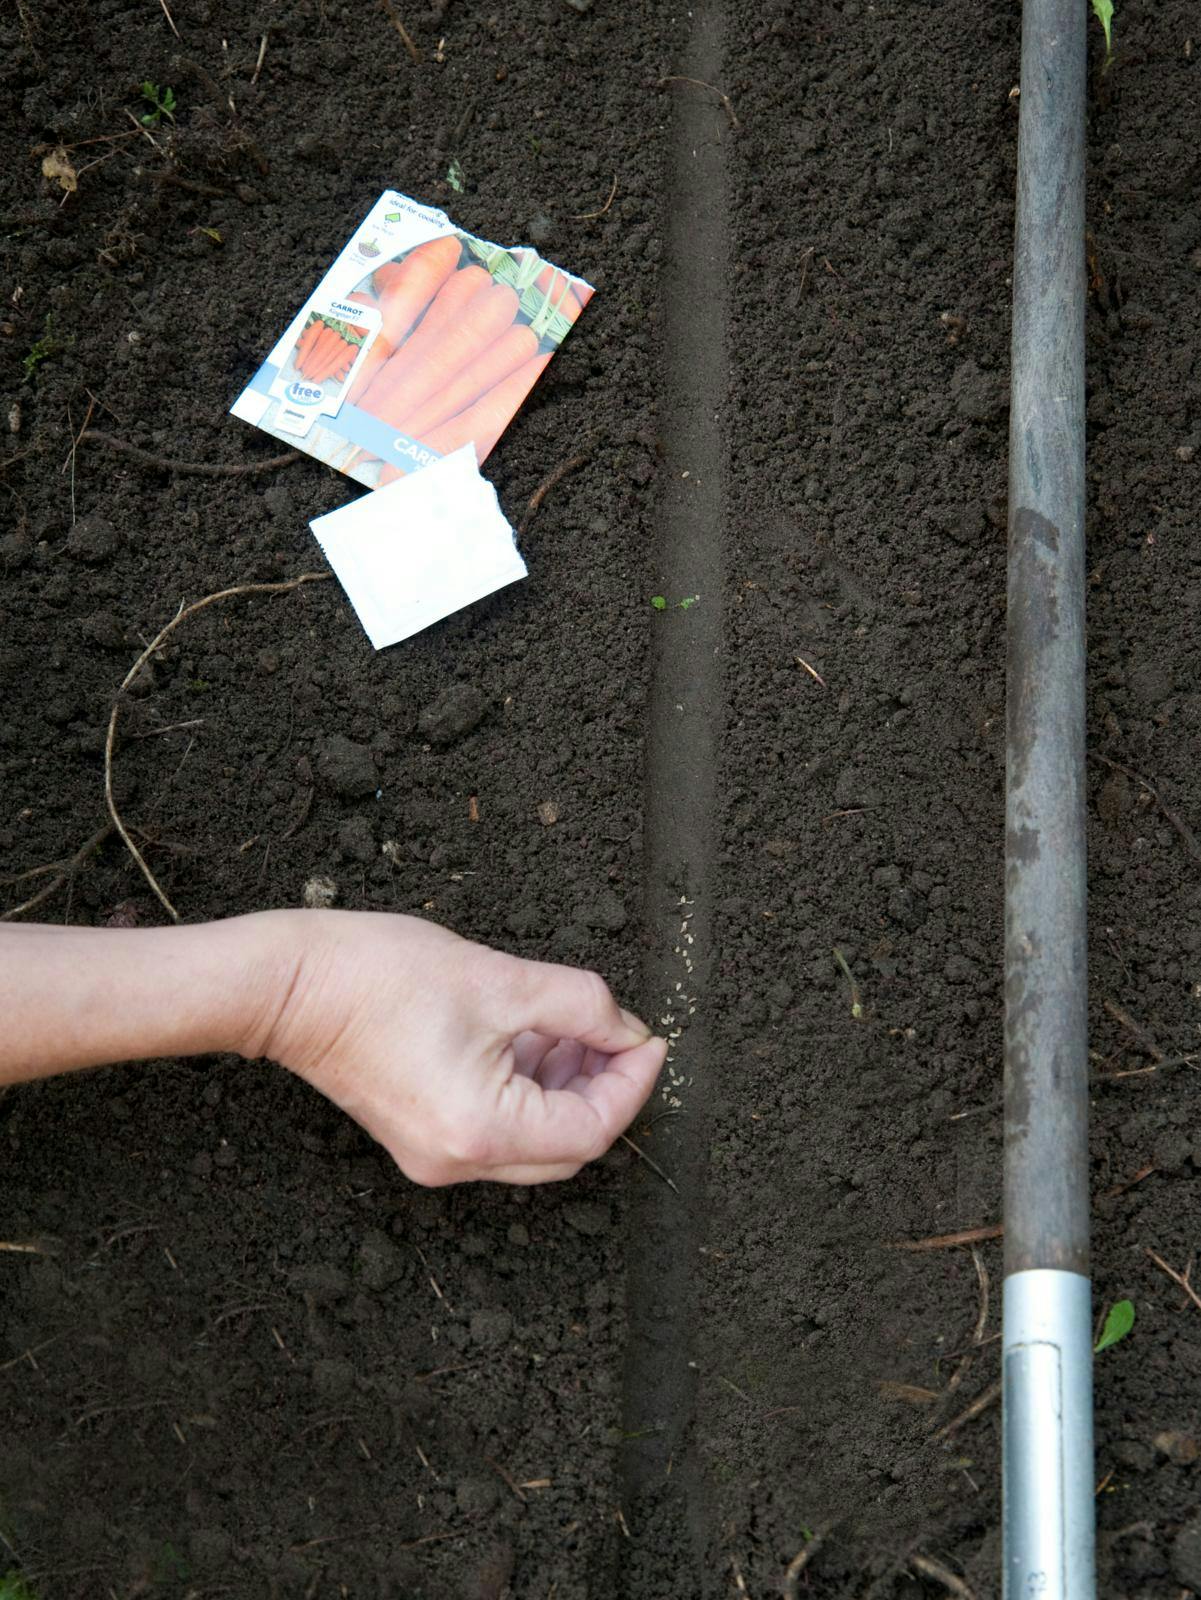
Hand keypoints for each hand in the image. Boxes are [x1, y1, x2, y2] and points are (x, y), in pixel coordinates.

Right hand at [254, 910, 667, 1185]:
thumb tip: (628, 1029)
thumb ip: (582, 1006)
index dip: (632, 1083)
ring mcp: (436, 1155)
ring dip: (566, 1086)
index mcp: (482, 1132)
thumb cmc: (380, 976)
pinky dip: (528, 1089)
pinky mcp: (422, 1136)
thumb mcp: (502, 980)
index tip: (649, 1039)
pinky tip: (534, 1037)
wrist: (291, 985)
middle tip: (618, 1033)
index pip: (592, 1129)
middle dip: (604, 1088)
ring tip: (573, 1026)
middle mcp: (459, 1161)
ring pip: (535, 1139)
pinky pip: (499, 1127)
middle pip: (567, 1147)